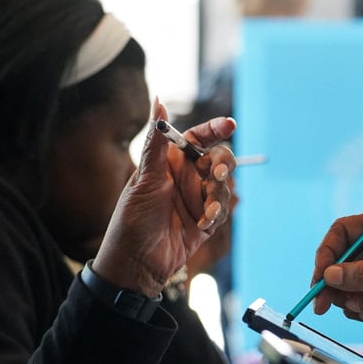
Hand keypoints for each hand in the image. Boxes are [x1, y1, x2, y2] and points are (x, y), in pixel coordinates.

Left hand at [93, 98, 235, 297]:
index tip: (229, 124)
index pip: (197, 138)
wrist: (138, 262)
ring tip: (205, 213)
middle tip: (215, 176)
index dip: (214, 128)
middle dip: (222, 165)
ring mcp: (197, 199)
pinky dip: (216, 216)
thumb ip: (156, 141)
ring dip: (218, 198)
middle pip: (218, 159)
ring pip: (224, 186)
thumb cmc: (132, 219)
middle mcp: (186, 177)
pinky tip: (202, 225)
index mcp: (169, 162)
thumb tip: (158, 101)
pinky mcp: (206, 220)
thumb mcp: (144, 179)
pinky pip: (223, 210)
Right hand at [311, 209, 362, 332]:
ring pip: (349, 280)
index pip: (345, 230)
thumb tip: (331, 275)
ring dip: (346, 298)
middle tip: (323, 304)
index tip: (321, 276)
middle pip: (342, 258)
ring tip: (359, 311)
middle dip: (333, 281)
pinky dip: (358, 307)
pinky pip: (361, 296)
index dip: (328, 251)